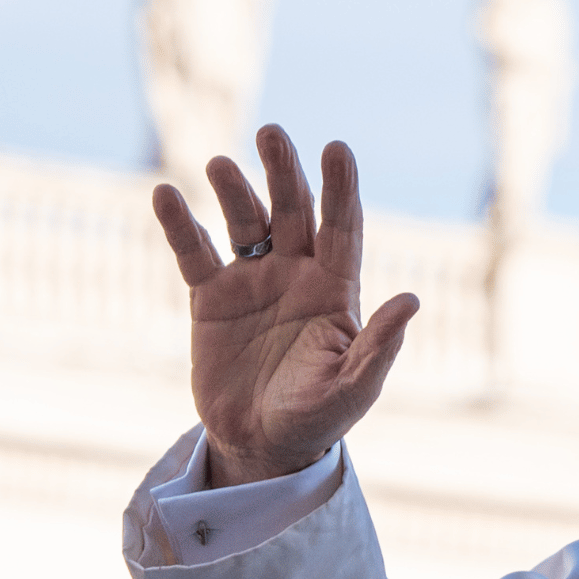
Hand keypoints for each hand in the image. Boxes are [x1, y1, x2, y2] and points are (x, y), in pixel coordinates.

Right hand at [152, 125, 419, 487]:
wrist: (261, 445)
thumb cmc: (318, 418)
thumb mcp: (354, 387)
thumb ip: (381, 346)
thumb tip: (412, 300)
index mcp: (337, 289)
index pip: (342, 227)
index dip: (340, 188)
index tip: (337, 148)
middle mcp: (297, 274)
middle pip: (292, 210)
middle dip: (283, 172)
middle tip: (271, 133)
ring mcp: (253, 281)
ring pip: (244, 221)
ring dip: (233, 190)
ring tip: (221, 165)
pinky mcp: (211, 298)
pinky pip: (195, 253)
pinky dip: (180, 225)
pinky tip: (166, 194)